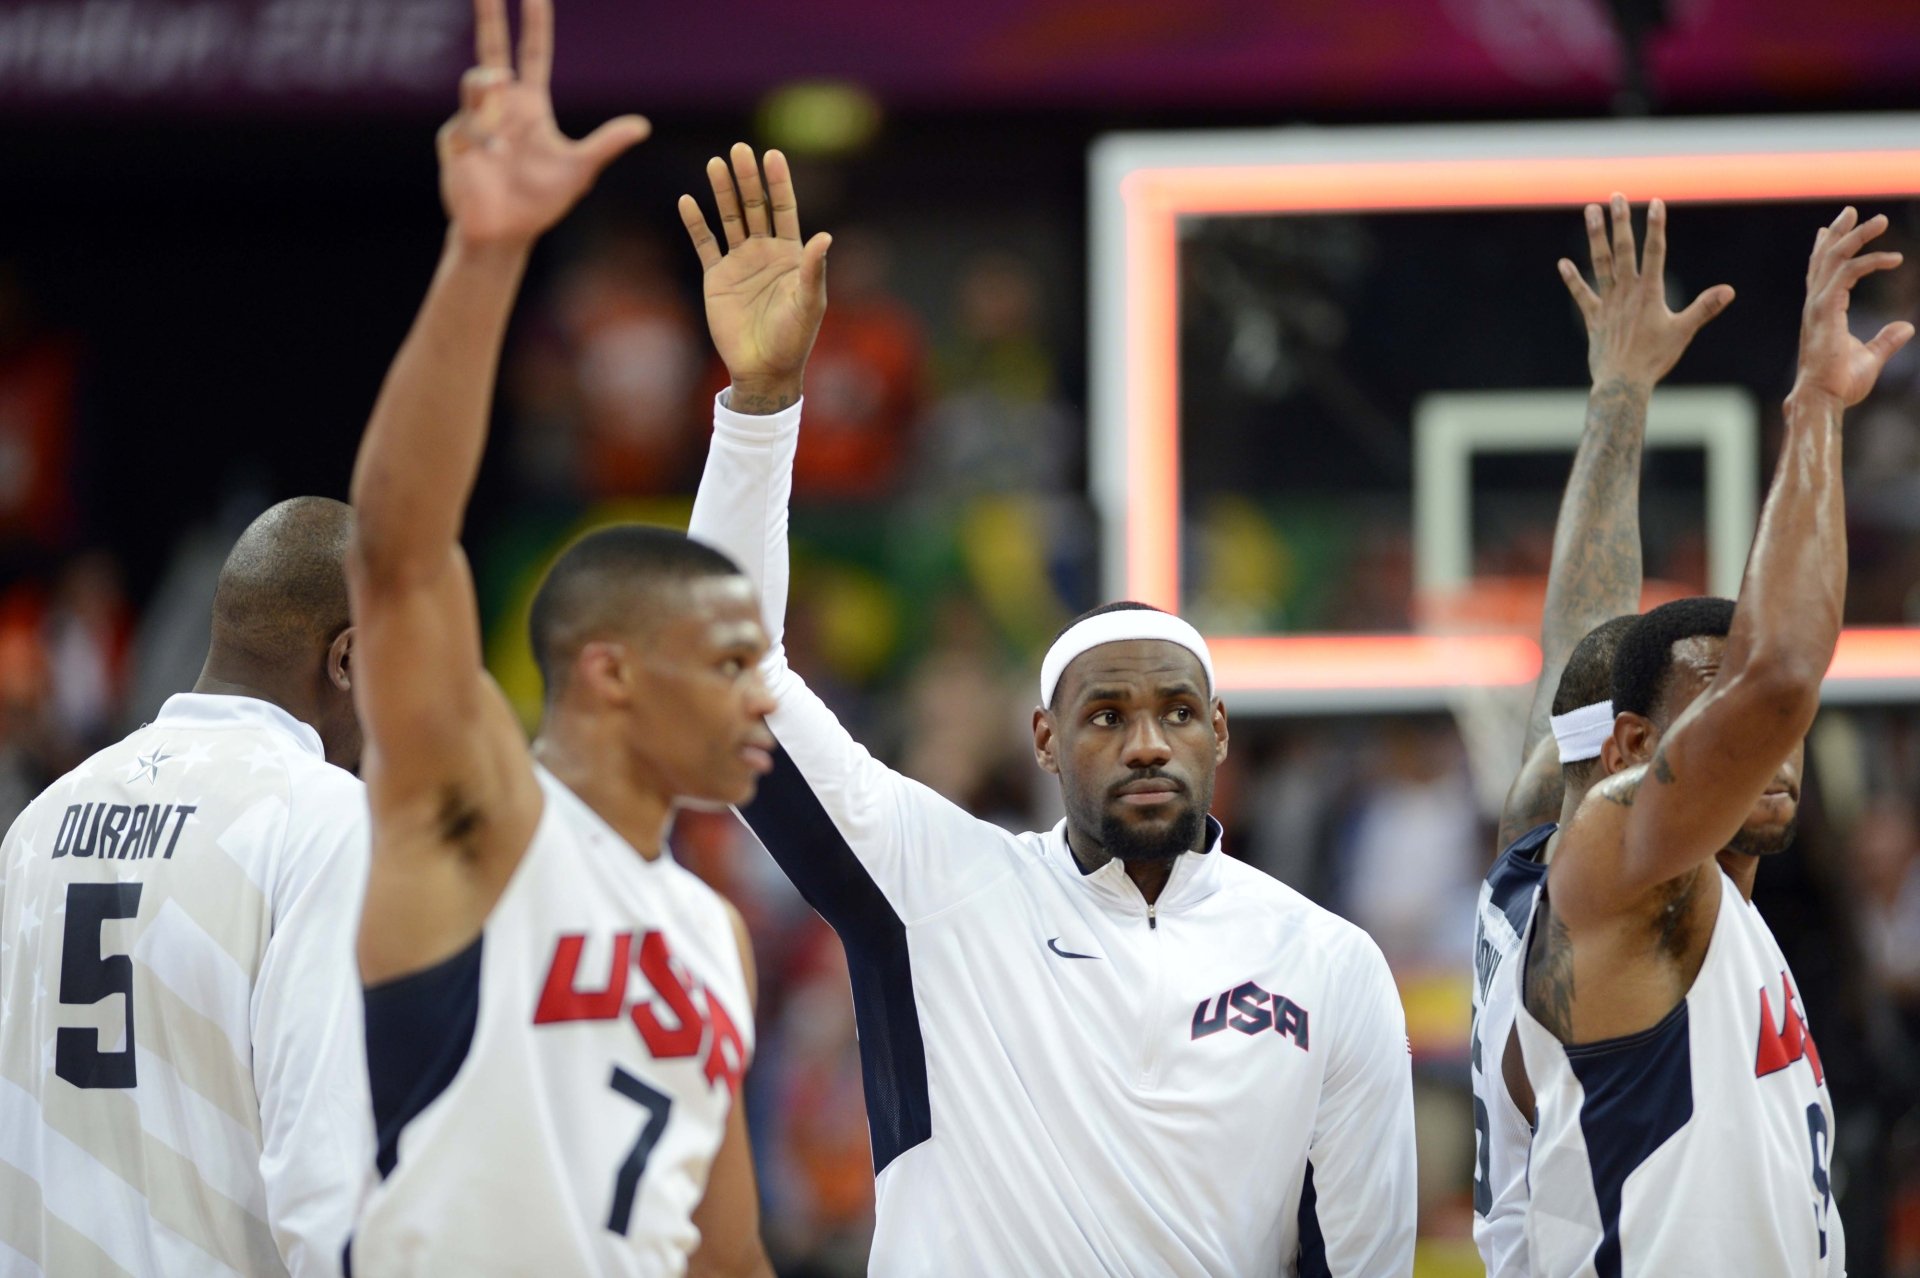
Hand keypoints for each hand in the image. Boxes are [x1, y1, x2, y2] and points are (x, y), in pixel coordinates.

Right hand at [437, 0, 647, 249]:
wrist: (505, 232)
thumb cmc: (540, 201)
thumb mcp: (578, 170)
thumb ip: (605, 144)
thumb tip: (642, 126)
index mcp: (530, 104)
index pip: (533, 53)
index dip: (534, 24)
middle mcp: (501, 104)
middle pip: (493, 48)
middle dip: (490, 16)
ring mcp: (475, 118)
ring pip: (478, 85)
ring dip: (489, 94)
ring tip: (502, 136)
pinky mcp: (455, 138)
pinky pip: (467, 124)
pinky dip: (483, 139)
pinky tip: (492, 158)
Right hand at [679, 145, 830, 412]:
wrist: (764, 368)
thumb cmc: (794, 337)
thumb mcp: (809, 302)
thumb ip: (813, 268)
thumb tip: (824, 235)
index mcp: (790, 254)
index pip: (785, 209)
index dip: (779, 183)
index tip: (772, 155)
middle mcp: (764, 252)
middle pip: (754, 206)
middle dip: (747, 179)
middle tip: (739, 149)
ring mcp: (739, 262)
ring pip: (729, 218)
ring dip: (722, 191)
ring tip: (714, 163)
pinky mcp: (717, 277)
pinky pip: (704, 244)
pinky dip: (695, 223)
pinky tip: (687, 201)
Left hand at [1560, 194, 1733, 390]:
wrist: (1623, 382)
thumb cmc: (1655, 359)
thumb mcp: (1683, 332)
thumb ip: (1704, 308)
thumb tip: (1728, 290)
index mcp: (1649, 292)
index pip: (1655, 251)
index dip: (1656, 226)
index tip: (1656, 202)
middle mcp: (1626, 292)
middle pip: (1623, 250)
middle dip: (1621, 221)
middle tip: (1617, 195)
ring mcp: (1607, 303)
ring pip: (1600, 263)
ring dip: (1595, 237)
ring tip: (1591, 211)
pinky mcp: (1594, 317)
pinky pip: (1581, 294)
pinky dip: (1572, 279)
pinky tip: (1562, 263)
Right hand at [1792, 206, 1912, 408]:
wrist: (1823, 398)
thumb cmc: (1839, 384)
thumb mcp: (1870, 358)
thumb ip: (1886, 341)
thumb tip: (1907, 327)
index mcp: (1820, 313)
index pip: (1819, 273)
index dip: (1824, 249)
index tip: (1828, 229)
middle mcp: (1815, 305)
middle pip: (1823, 258)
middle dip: (1839, 232)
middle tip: (1853, 210)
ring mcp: (1817, 306)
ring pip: (1833, 259)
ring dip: (1857, 236)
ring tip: (1879, 220)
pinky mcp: (1826, 310)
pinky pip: (1847, 273)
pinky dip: (1870, 261)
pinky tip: (1894, 259)